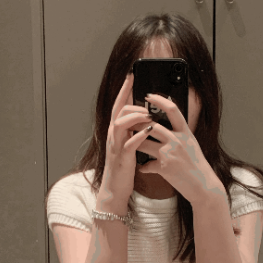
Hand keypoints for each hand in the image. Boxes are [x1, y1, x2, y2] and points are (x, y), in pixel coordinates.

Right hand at [102, 72, 156, 205]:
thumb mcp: (128, 144)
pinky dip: (139, 135)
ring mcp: (116, 145)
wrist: (115, 188)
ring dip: (136, 117)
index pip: (119, 104)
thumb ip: (133, 130)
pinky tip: (148, 131)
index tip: (132, 74)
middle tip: (146, 100)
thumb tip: (145, 118)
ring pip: (121, 123)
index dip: (125, 89)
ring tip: (148, 116)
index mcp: (116, 130)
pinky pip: (129, 143)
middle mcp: (113, 135)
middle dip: (132, 101)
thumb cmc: (124, 166)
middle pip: (118, 110)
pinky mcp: (122, 157)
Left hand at [137, 92, 223, 204]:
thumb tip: (165, 128)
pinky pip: (146, 164)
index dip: (160, 100)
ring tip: (130, 143)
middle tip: (130, 122)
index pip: (172, 109)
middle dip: (137, 123)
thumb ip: (179, 135)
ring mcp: (170, 153)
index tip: (149, 95)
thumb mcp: (191, 145)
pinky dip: (143, 166)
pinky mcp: (164, 167)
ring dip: (135, 143)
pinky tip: (142, 168)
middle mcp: (177, 140)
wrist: (203, 185)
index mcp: (185, 132)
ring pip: (143, 143)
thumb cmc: (197, 166)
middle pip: (151, 125)